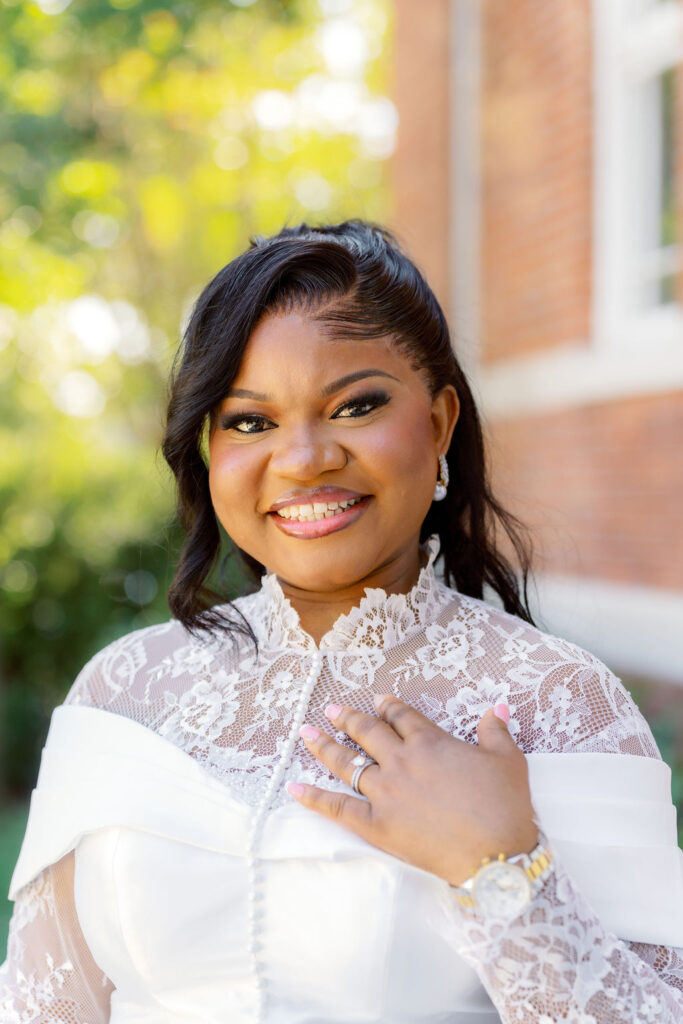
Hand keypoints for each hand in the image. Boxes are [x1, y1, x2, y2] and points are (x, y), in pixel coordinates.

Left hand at [287, 695, 538, 886]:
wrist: (495, 857)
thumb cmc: (505, 807)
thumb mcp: (508, 760)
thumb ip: (497, 729)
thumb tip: (498, 706)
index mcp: (430, 742)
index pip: (401, 716)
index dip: (388, 706)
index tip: (377, 700)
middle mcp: (401, 762)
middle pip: (367, 733)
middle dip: (347, 719)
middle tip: (330, 710)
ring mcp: (385, 793)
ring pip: (347, 763)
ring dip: (324, 746)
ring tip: (305, 733)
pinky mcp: (377, 825)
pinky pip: (338, 808)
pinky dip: (314, 797)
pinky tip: (295, 787)